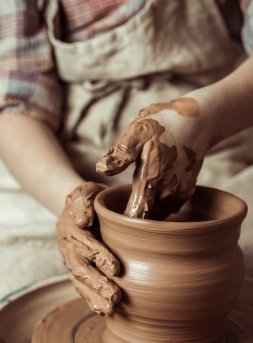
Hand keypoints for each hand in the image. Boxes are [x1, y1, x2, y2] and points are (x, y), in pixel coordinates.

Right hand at [57, 182, 120, 314]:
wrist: (80, 206)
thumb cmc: (88, 198)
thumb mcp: (85, 191)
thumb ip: (83, 202)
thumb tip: (82, 221)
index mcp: (70, 227)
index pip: (85, 242)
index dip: (99, 255)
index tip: (115, 268)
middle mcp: (68, 246)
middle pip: (80, 267)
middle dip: (97, 283)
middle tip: (115, 296)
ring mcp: (71, 260)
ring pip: (79, 281)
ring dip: (94, 296)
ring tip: (110, 309)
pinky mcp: (77, 269)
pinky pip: (80, 286)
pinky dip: (90, 299)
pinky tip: (102, 310)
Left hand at [96, 97, 213, 218]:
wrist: (197, 120)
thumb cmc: (162, 124)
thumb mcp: (137, 132)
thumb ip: (121, 154)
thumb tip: (101, 169)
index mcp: (150, 180)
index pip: (136, 216)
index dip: (125, 221)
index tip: (115, 218)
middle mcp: (167, 192)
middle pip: (147, 218)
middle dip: (135, 215)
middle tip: (123, 205)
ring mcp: (179, 192)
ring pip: (159, 213)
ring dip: (148, 209)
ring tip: (138, 197)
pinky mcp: (188, 190)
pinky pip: (170, 206)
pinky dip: (160, 203)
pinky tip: (154, 189)